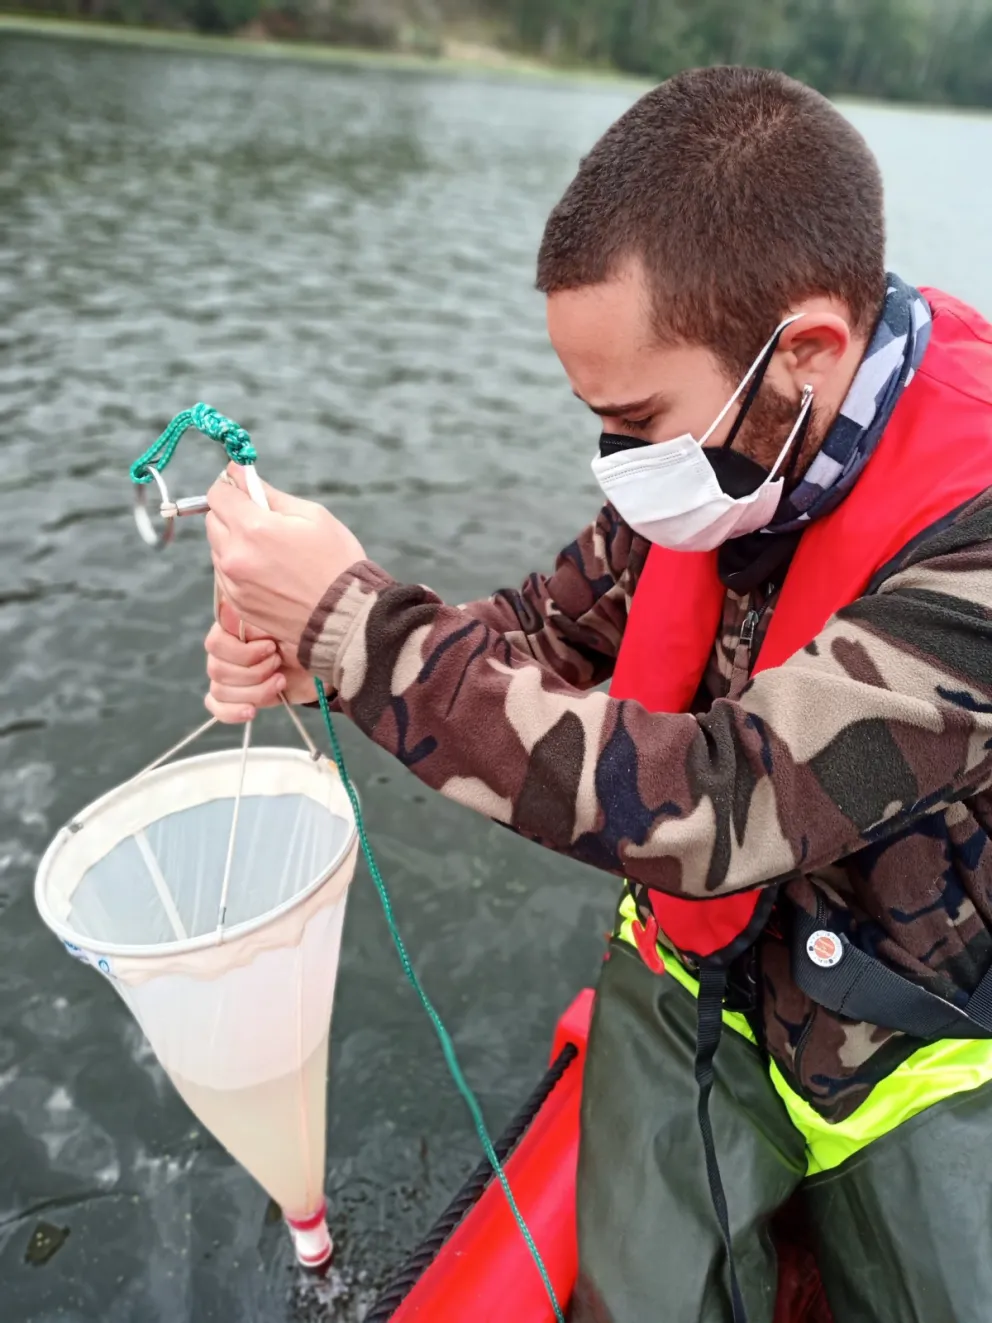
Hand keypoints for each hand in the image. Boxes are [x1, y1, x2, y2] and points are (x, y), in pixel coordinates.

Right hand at [205, 601, 316, 722]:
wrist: (323, 661)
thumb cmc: (303, 637)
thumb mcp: (282, 623)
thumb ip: (251, 618)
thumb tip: (225, 608)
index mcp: (231, 630)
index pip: (215, 645)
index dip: (242, 653)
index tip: (271, 648)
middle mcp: (225, 652)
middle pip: (217, 671)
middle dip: (254, 672)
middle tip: (279, 663)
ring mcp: (230, 676)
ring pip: (220, 691)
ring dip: (255, 691)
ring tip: (280, 682)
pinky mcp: (238, 697)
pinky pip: (218, 708)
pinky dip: (232, 712)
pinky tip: (251, 711)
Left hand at [206, 464, 365, 646]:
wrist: (344, 617)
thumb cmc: (336, 563)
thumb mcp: (312, 515)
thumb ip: (269, 494)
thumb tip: (239, 474)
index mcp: (252, 528)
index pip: (218, 494)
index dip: (232, 488)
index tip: (246, 491)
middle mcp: (234, 556)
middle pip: (213, 520)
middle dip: (233, 514)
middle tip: (264, 522)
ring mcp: (233, 583)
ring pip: (218, 549)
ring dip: (235, 543)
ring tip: (272, 553)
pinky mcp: (237, 604)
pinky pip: (226, 575)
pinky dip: (240, 568)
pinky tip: (270, 573)